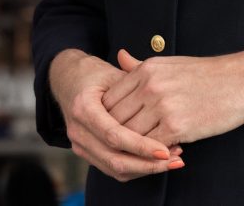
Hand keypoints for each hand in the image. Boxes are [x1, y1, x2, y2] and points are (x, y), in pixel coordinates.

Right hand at [49, 49, 184, 181]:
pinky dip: (136, 168)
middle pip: (114, 159)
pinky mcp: (85, 152)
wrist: (67, 80)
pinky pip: (112, 168)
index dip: (140, 146)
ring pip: (114, 169)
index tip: (165, 150)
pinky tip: (156, 161)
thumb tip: (166, 107)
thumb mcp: (114, 75)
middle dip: (147, 164)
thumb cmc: (94, 74)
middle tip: (176, 160)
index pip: (114, 135)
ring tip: (172, 161)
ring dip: (145, 169)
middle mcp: (78, 131)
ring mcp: (79, 144)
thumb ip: (136, 90)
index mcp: (84, 109)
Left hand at [103, 47, 243, 145]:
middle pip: (115, 118)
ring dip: (132, 146)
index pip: (110, 97)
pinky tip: (158, 154)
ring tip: (136, 152)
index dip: (107, 115)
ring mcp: (162, 106)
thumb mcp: (169, 62)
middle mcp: (150, 85)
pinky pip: (151, 146)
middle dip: (115, 134)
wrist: (241, 81)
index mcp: (147, 69)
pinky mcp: (176, 126)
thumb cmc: (206, 73)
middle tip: (118, 145)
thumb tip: (119, 56)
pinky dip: (151, 153)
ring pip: (130, 135)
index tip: (112, 126)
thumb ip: (139, 65)